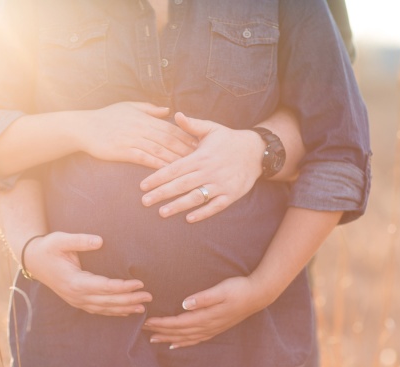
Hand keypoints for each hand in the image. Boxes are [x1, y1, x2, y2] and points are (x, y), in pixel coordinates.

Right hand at [25, 231, 152, 315]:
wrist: (33, 259)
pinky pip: (98, 310)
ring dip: (124, 309)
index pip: (104, 287)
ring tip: (142, 308)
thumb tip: (100, 240)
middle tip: (148, 297)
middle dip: (129, 300)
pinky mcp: (77, 300)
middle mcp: (76, 295)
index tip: (139, 283)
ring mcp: (76, 300)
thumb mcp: (61, 240)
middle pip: (108, 301)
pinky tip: (125, 311)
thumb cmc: (49, 248)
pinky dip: (113, 312)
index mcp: (75, 281)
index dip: (123, 287)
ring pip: (104, 309)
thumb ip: (80, 240)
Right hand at [80, 102, 196, 168]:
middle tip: (202, 159)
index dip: (187, 136)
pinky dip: (156, 165)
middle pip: (169, 140)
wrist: (84, 127)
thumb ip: (150, 109)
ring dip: (175, 159)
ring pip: (159, 150)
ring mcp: (132, 139)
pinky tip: (167, 172)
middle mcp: (141, 128)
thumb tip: (168, 110)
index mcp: (145, 118)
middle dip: (187, 150)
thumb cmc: (106, 116)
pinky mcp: (123, 151)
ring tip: (190, 168)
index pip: (171, 128)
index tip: (201, 145)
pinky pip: (144, 158)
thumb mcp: (129, 106)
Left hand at [140, 112, 263, 222]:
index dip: (157, 177)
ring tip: (162, 212)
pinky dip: (203, 213)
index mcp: (200, 156)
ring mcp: (221, 184)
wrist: (256, 151)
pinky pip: (216, 206)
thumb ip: (192, 125)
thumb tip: (176, 114)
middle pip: (181, 185)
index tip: (142, 185)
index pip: (174, 168)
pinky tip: (189, 218)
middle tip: (144, 202)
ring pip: (196, 197)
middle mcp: (209, 171)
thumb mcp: (211, 128)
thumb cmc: (228, 139)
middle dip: (162, 194)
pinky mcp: (231, 194)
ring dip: (179, 205)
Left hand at [143, 276, 268, 348]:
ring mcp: (212, 329)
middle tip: (142, 330)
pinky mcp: (216, 328)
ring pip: (185, 338)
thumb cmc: (238, 289)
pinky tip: (175, 344)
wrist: (258, 295)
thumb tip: (185, 304)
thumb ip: (203, 298)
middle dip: (160, 331)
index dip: (162, 323)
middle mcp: (207, 326)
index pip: (178, 322)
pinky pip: (195, 339)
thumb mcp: (221, 290)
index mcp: (206, 316)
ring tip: (153, 338)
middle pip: (179, 332)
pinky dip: (183, 343)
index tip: (147, 321)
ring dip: (168, 338)